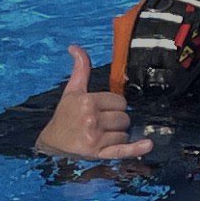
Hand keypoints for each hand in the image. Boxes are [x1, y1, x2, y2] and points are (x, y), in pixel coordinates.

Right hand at [35, 45, 152, 159]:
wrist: (52, 143)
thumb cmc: (64, 115)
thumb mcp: (71, 91)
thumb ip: (80, 69)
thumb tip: (75, 47)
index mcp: (87, 102)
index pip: (120, 101)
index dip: (114, 106)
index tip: (102, 109)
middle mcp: (91, 119)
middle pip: (124, 118)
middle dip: (117, 120)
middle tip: (100, 123)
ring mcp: (95, 137)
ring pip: (124, 133)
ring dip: (118, 134)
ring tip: (101, 135)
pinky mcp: (99, 153)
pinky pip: (122, 150)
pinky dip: (136, 148)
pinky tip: (147, 145)